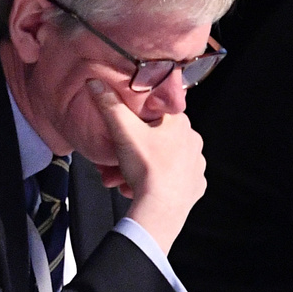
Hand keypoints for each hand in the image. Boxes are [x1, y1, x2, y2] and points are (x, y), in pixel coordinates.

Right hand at [87, 79, 205, 252]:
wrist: (160, 209)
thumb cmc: (146, 169)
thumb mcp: (123, 131)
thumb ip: (109, 104)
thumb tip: (95, 82)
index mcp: (180, 123)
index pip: (155, 115)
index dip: (133, 126)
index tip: (120, 137)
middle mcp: (193, 141)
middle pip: (156, 142)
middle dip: (132, 153)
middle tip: (115, 165)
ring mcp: (197, 165)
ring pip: (163, 162)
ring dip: (142, 169)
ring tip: (124, 180)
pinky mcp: (195, 186)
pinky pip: (174, 181)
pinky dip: (158, 184)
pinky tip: (144, 188)